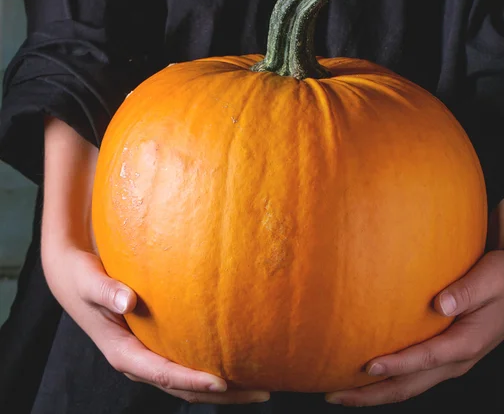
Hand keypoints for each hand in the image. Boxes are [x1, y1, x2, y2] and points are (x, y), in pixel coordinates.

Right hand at [41, 117, 269, 403]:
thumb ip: (106, 291)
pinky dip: (210, 368)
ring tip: (260, 385)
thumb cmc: (83, 278)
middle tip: (261, 392)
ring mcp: (147, 356)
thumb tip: (127, 300)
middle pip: (182, 387)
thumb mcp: (89, 282)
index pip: (162, 373)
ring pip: (187, 382)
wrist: (73, 279)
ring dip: (222, 388)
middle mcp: (137, 361)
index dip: (192, 379)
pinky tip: (237, 360)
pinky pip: (185, 364)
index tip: (223, 381)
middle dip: (221, 393)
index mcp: (122, 353)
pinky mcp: (154, 346)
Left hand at [325, 169, 503, 406]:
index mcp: (468, 343)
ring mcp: (452, 360)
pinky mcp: (446, 352)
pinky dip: (389, 378)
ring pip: (409, 385)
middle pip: (409, 386)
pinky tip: (366, 372)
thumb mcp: (492, 277)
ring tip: (340, 391)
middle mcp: (458, 359)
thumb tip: (441, 304)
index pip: (425, 360)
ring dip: (375, 391)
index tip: (366, 365)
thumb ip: (467, 291)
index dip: (396, 365)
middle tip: (334, 394)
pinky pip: (413, 373)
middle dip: (371, 394)